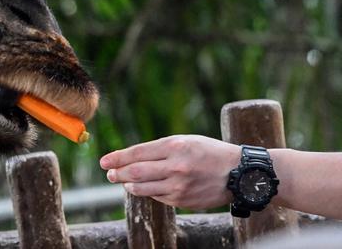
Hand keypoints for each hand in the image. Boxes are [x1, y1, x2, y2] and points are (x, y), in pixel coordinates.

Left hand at [99, 135, 238, 209]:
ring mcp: (179, 186)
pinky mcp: (182, 200)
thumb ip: (160, 149)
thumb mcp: (186, 141)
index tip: (104, 161)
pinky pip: (157, 197)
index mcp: (175, 146)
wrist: (237, 173)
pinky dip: (147, 192)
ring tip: (122, 181)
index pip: (138, 153)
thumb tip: (132, 159)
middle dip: (118, 173)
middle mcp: (176, 166)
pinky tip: (144, 188)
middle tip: (110, 173)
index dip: (118, 158)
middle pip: (136, 172)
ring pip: (143, 188)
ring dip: (128, 185)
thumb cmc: (208, 152)